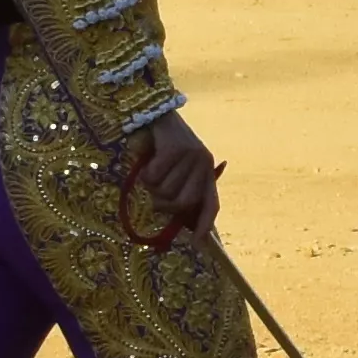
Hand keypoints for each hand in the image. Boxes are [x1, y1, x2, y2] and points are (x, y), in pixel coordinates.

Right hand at [125, 118, 222, 241]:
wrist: (157, 114)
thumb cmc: (163, 146)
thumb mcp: (176, 170)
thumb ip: (179, 191)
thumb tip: (177, 221)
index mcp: (207, 173)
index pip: (211, 204)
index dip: (204, 224)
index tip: (197, 243)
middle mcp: (204, 165)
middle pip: (184, 202)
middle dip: (164, 204)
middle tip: (154, 196)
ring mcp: (192, 156)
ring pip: (166, 190)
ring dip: (151, 185)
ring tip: (152, 170)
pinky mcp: (176, 149)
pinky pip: (154, 176)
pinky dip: (145, 172)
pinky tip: (149, 159)